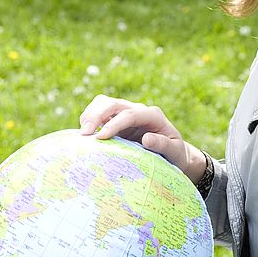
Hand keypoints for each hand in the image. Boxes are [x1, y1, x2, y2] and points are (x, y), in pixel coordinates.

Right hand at [79, 94, 205, 183]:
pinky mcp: (117, 120)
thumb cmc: (175, 153)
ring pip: (104, 103)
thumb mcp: (174, 151)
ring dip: (91, 114)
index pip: (130, 114)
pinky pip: (100, 113)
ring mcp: (126, 113)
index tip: (101, 137)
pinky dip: (90, 119)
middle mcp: (138, 110)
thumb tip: (146, 139)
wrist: (172, 152)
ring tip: (82, 133)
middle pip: (114, 103)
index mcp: (153, 115)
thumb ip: (163, 145)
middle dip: (97, 115)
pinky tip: (85, 134)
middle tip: (85, 134)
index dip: (114, 123)